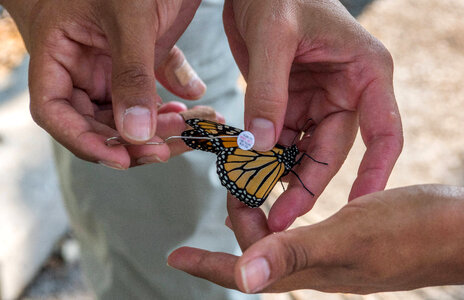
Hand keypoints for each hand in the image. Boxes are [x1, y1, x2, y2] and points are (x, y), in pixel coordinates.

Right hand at [3, 0, 204, 167]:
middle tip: (168, 148)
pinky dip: (174, 106)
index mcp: (60, 53)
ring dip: (159, 128)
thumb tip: (136, 135)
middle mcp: (83, 67)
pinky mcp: (142, 62)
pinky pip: (154, 94)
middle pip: (97, 122)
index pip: (56, 111)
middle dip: (131, 142)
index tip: (119, 158)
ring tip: (190, 128)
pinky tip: (195, 107)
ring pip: (129, 115)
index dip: (83, 141)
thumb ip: (131, 75)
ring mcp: (113, 67)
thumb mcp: (128, 18)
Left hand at [168, 185, 463, 293]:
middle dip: (238, 224)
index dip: (208, 265)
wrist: (457, 230)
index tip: (175, 256)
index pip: (245, 273)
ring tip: (247, 189)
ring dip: (258, 218)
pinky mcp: (348, 236)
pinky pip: (302, 228)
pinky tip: (286, 194)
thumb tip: (241, 282)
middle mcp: (315, 266)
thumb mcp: (347, 238)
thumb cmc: (409, 233)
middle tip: (230, 188)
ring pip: (278, 240)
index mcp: (309, 270)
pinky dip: (285, 209)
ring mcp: (332, 252)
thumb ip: (293, 256)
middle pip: (258, 253)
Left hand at [223, 0, 402, 229]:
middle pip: (332, 151)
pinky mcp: (291, 103)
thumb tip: (260, 145)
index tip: (358, 208)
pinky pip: (281, 138)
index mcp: (364, 73)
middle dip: (305, 184)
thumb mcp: (273, 37)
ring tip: (253, 198)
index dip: (375, 173)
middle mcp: (346, 92)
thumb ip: (268, 91)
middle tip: (279, 217)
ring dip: (280, 174)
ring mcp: (317, 100)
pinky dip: (264, 157)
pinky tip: (246, 173)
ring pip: (304, 150)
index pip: (383, 132)